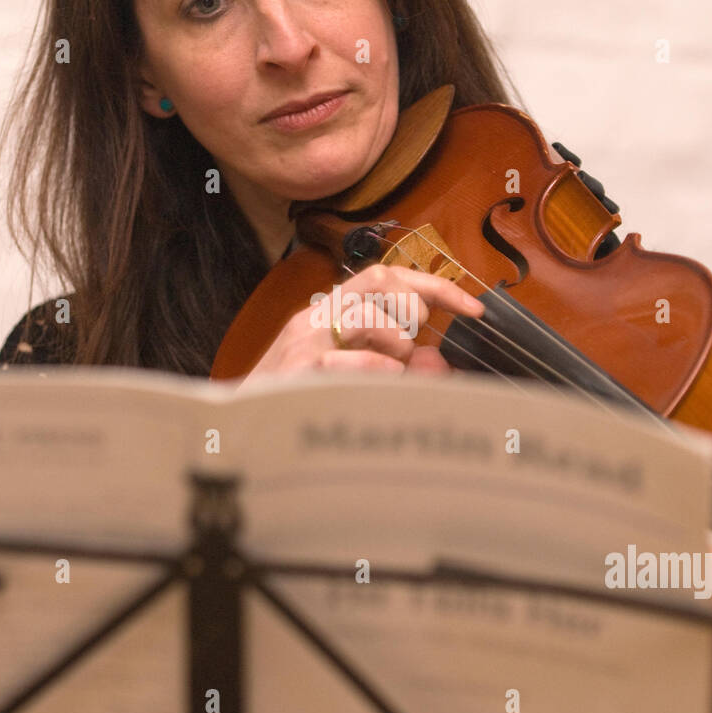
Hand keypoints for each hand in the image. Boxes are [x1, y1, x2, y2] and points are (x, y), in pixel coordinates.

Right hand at [239, 264, 484, 383]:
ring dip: (397, 344)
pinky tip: (379, 383)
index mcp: (328, 314)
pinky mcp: (300, 371)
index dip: (435, 286)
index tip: (474, 307)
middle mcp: (315, 318)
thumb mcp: (352, 380)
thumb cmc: (295, 407)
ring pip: (370, 316)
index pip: (386, 277)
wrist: (238, 435)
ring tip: (390, 371)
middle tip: (412, 345)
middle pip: (381, 280)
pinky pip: (353, 359)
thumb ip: (394, 367)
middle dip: (413, 309)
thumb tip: (438, 362)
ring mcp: (305, 342)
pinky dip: (379, 369)